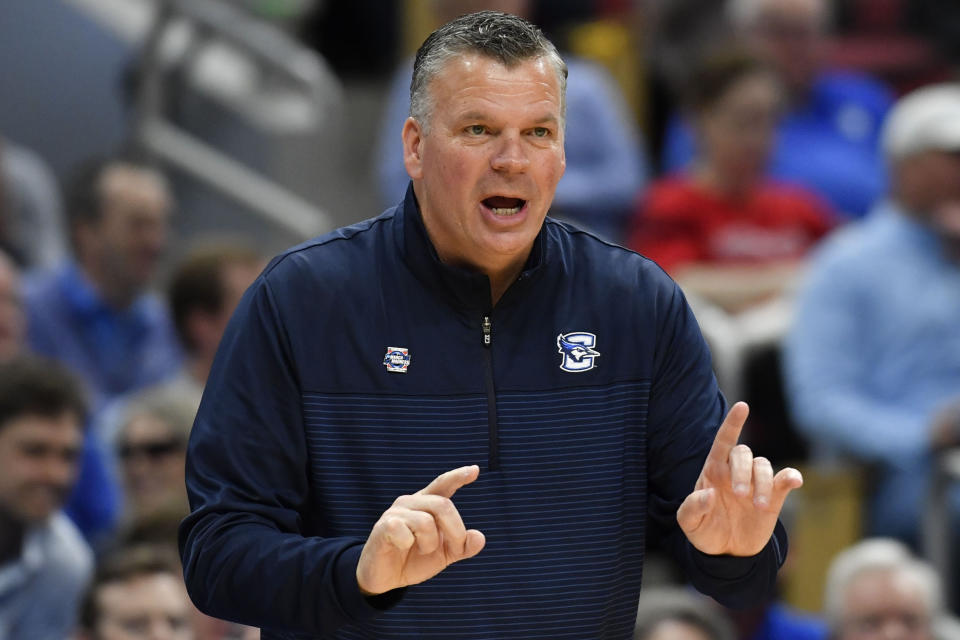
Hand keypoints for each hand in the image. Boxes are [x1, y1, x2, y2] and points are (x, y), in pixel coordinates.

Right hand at [356, 465, 485, 595]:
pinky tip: (402, 548)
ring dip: (430, 543)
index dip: (458, 476)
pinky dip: (409, 544)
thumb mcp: (443, 555)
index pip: (443, 484)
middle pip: (443, 505)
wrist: (385, 579)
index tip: (475, 470)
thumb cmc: (413, 560)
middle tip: (455, 550)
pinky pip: (403, 531)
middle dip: (456, 531)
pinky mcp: (383, 526)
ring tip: (423, 551)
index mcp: (427, 504)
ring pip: (426, 521)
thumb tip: (480, 538)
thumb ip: (462, 547)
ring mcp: (396, 513)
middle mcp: (411, 502)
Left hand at [677, 402, 802, 555]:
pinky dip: (791, 477)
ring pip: (764, 466)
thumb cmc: (704, 531)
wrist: (727, 553)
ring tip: (758, 506)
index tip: (742, 406)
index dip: (732, 423)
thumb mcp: (689, 523)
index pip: (723, 441)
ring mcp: (756, 483)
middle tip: (740, 495)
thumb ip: (692, 508)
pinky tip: (794, 481)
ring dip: (763, 483)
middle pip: (744, 453)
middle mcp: (735, 471)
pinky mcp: (774, 496)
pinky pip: (785, 479)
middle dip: (743, 471)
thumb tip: (708, 493)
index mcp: (713, 471)